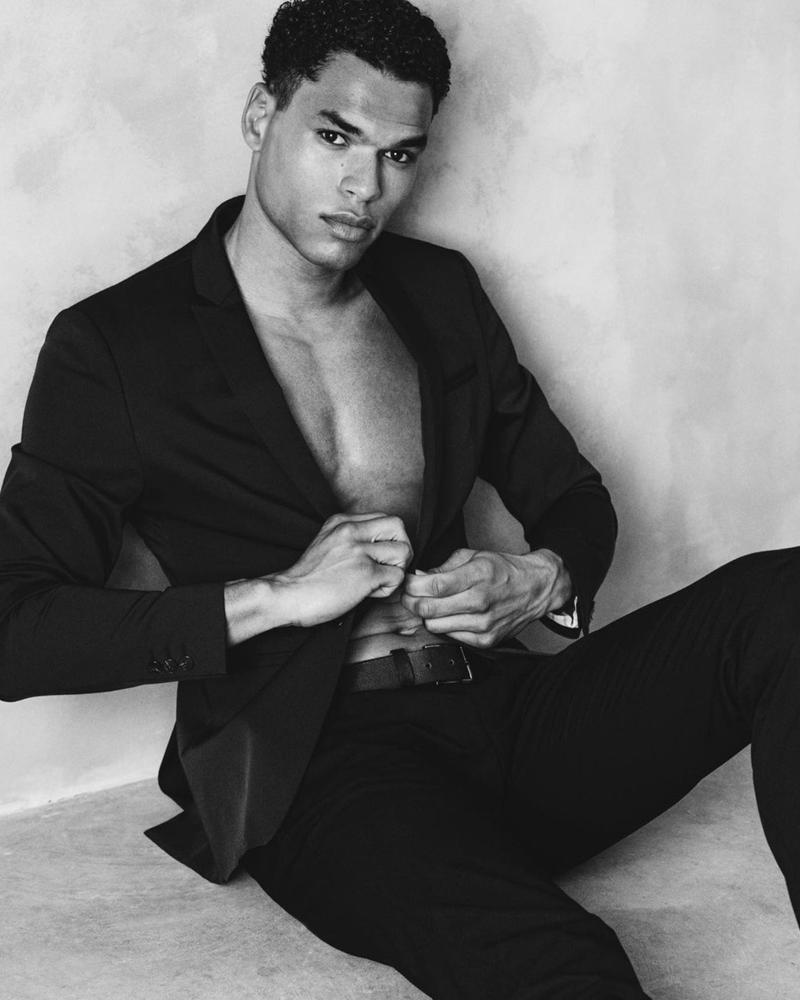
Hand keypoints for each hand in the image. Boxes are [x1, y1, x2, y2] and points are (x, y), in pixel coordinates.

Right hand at [267, 512, 412, 627]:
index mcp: (342, 521)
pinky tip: (368, 593)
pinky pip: (397, 576)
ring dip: (395, 570)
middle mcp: (351, 530)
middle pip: (398, 527)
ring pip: (403, 552)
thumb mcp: (326, 542)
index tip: (378, 556)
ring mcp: (359, 551)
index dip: (388, 539)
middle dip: (401, 548)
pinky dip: (387, 589)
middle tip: (387, 566)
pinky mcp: (365, 573)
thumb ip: (350, 537)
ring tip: (375, 582)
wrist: (287, 595)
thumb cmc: (307, 577)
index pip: (384, 518)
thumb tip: (380, 546)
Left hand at [400, 547, 571, 648]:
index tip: (407, 582)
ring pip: (435, 625)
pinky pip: (451, 636)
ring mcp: (484, 624)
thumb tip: (418, 577)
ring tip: (433, 604)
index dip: (412, 585)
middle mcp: (481, 601)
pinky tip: (451, 615)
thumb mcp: (474, 557)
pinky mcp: (486, 640)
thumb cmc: (504, 570)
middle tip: (410, 595)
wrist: (536, 589)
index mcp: (478, 575)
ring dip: (428, 615)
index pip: (433, 586)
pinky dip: (445, 626)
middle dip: (412, 601)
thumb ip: (444, 567)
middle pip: (429, 608)